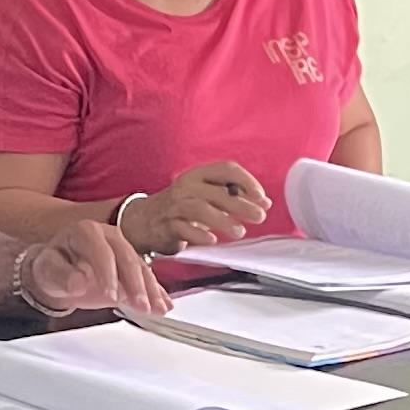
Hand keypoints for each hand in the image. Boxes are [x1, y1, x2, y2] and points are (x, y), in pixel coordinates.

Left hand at [27, 219, 171, 317]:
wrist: (58, 271)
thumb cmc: (52, 267)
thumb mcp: (47, 271)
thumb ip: (61, 275)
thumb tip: (78, 283)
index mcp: (86, 231)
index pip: (102, 251)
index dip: (108, 273)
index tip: (109, 295)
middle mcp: (108, 236)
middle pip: (128, 258)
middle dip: (136, 283)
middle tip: (140, 305)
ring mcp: (122, 250)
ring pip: (141, 269)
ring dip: (151, 290)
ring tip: (157, 309)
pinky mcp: (130, 267)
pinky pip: (146, 279)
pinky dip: (156, 294)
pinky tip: (164, 306)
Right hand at [116, 161, 270, 255]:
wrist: (143, 220)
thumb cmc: (181, 206)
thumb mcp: (206, 195)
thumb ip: (234, 197)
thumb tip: (265, 204)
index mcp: (199, 175)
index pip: (225, 169)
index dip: (246, 181)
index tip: (261, 196)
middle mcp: (187, 187)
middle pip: (217, 192)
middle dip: (241, 204)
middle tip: (259, 217)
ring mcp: (175, 206)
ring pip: (200, 210)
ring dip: (223, 221)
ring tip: (239, 231)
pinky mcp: (167, 226)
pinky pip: (183, 229)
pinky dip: (199, 235)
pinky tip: (212, 240)